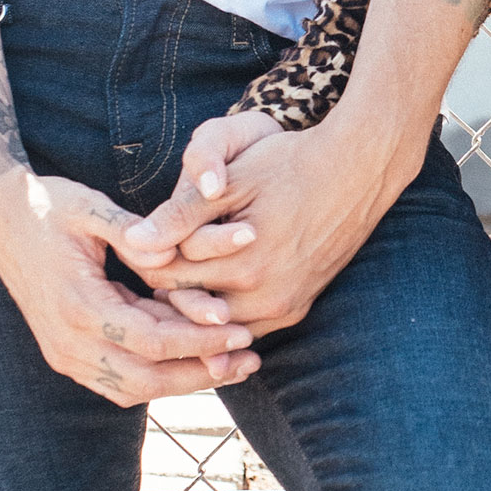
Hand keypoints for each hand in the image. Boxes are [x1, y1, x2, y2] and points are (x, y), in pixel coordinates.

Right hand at [0, 164, 258, 404]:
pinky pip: (118, 383)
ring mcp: (64, 354)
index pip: (151, 341)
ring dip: (183, 382)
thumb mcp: (92, 208)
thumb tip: (174, 256)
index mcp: (76, 304)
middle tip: (248, 359)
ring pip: (133, 389)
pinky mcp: (67, 355)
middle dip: (200, 373)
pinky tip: (194, 361)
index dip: (199, 341)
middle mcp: (67, 341)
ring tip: (231, 365)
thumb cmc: (50, 206)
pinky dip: (158, 377)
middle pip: (146, 379)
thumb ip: (136, 234)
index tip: (240, 330)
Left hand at [117, 106, 411, 333]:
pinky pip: (246, 326)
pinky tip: (211, 290)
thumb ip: (181, 215)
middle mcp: (265, 298)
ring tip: (179, 274)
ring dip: (195, 303)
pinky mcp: (297, 308)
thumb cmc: (290, 165)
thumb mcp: (232, 182)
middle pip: (188, 305)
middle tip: (154, 259)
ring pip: (216, 323)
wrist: (357, 171)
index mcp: (242, 266)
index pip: (167, 277)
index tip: (141, 239)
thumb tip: (133, 241)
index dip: (147, 257)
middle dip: (166, 285)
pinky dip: (225, 313)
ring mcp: (284, 307)